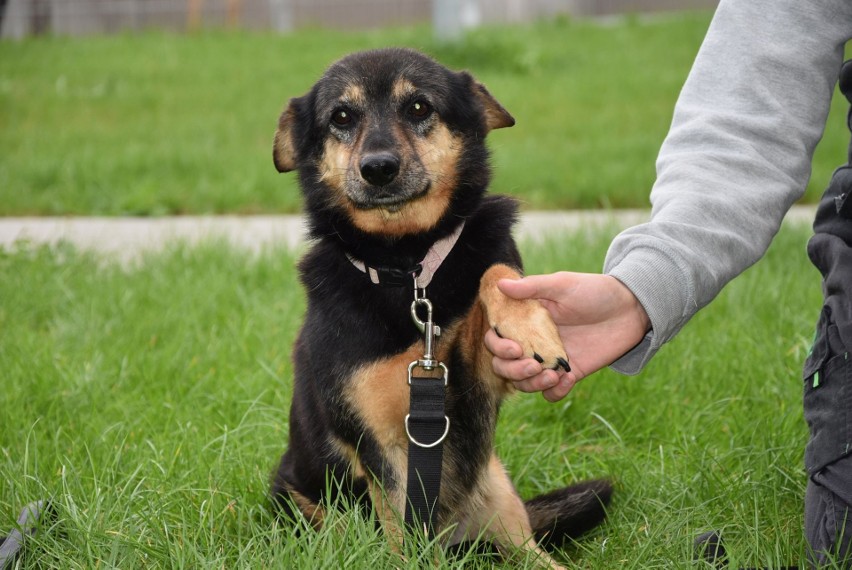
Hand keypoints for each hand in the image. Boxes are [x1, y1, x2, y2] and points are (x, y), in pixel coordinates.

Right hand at [484, 272, 649, 401]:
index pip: (496, 338)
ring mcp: (550, 360)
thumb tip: (500, 285)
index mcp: (525, 320)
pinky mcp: (569, 373)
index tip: (515, 348)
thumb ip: (531, 287)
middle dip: (512, 371)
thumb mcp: (562, 284)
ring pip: (524, 383)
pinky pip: (551, 394)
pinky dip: (554, 392)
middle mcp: (533, 342)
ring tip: (553, 375)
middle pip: (504, 366)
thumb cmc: (594, 290)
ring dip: (531, 384)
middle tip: (534, 365)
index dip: (498, 347)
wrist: (630, 308)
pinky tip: (569, 379)